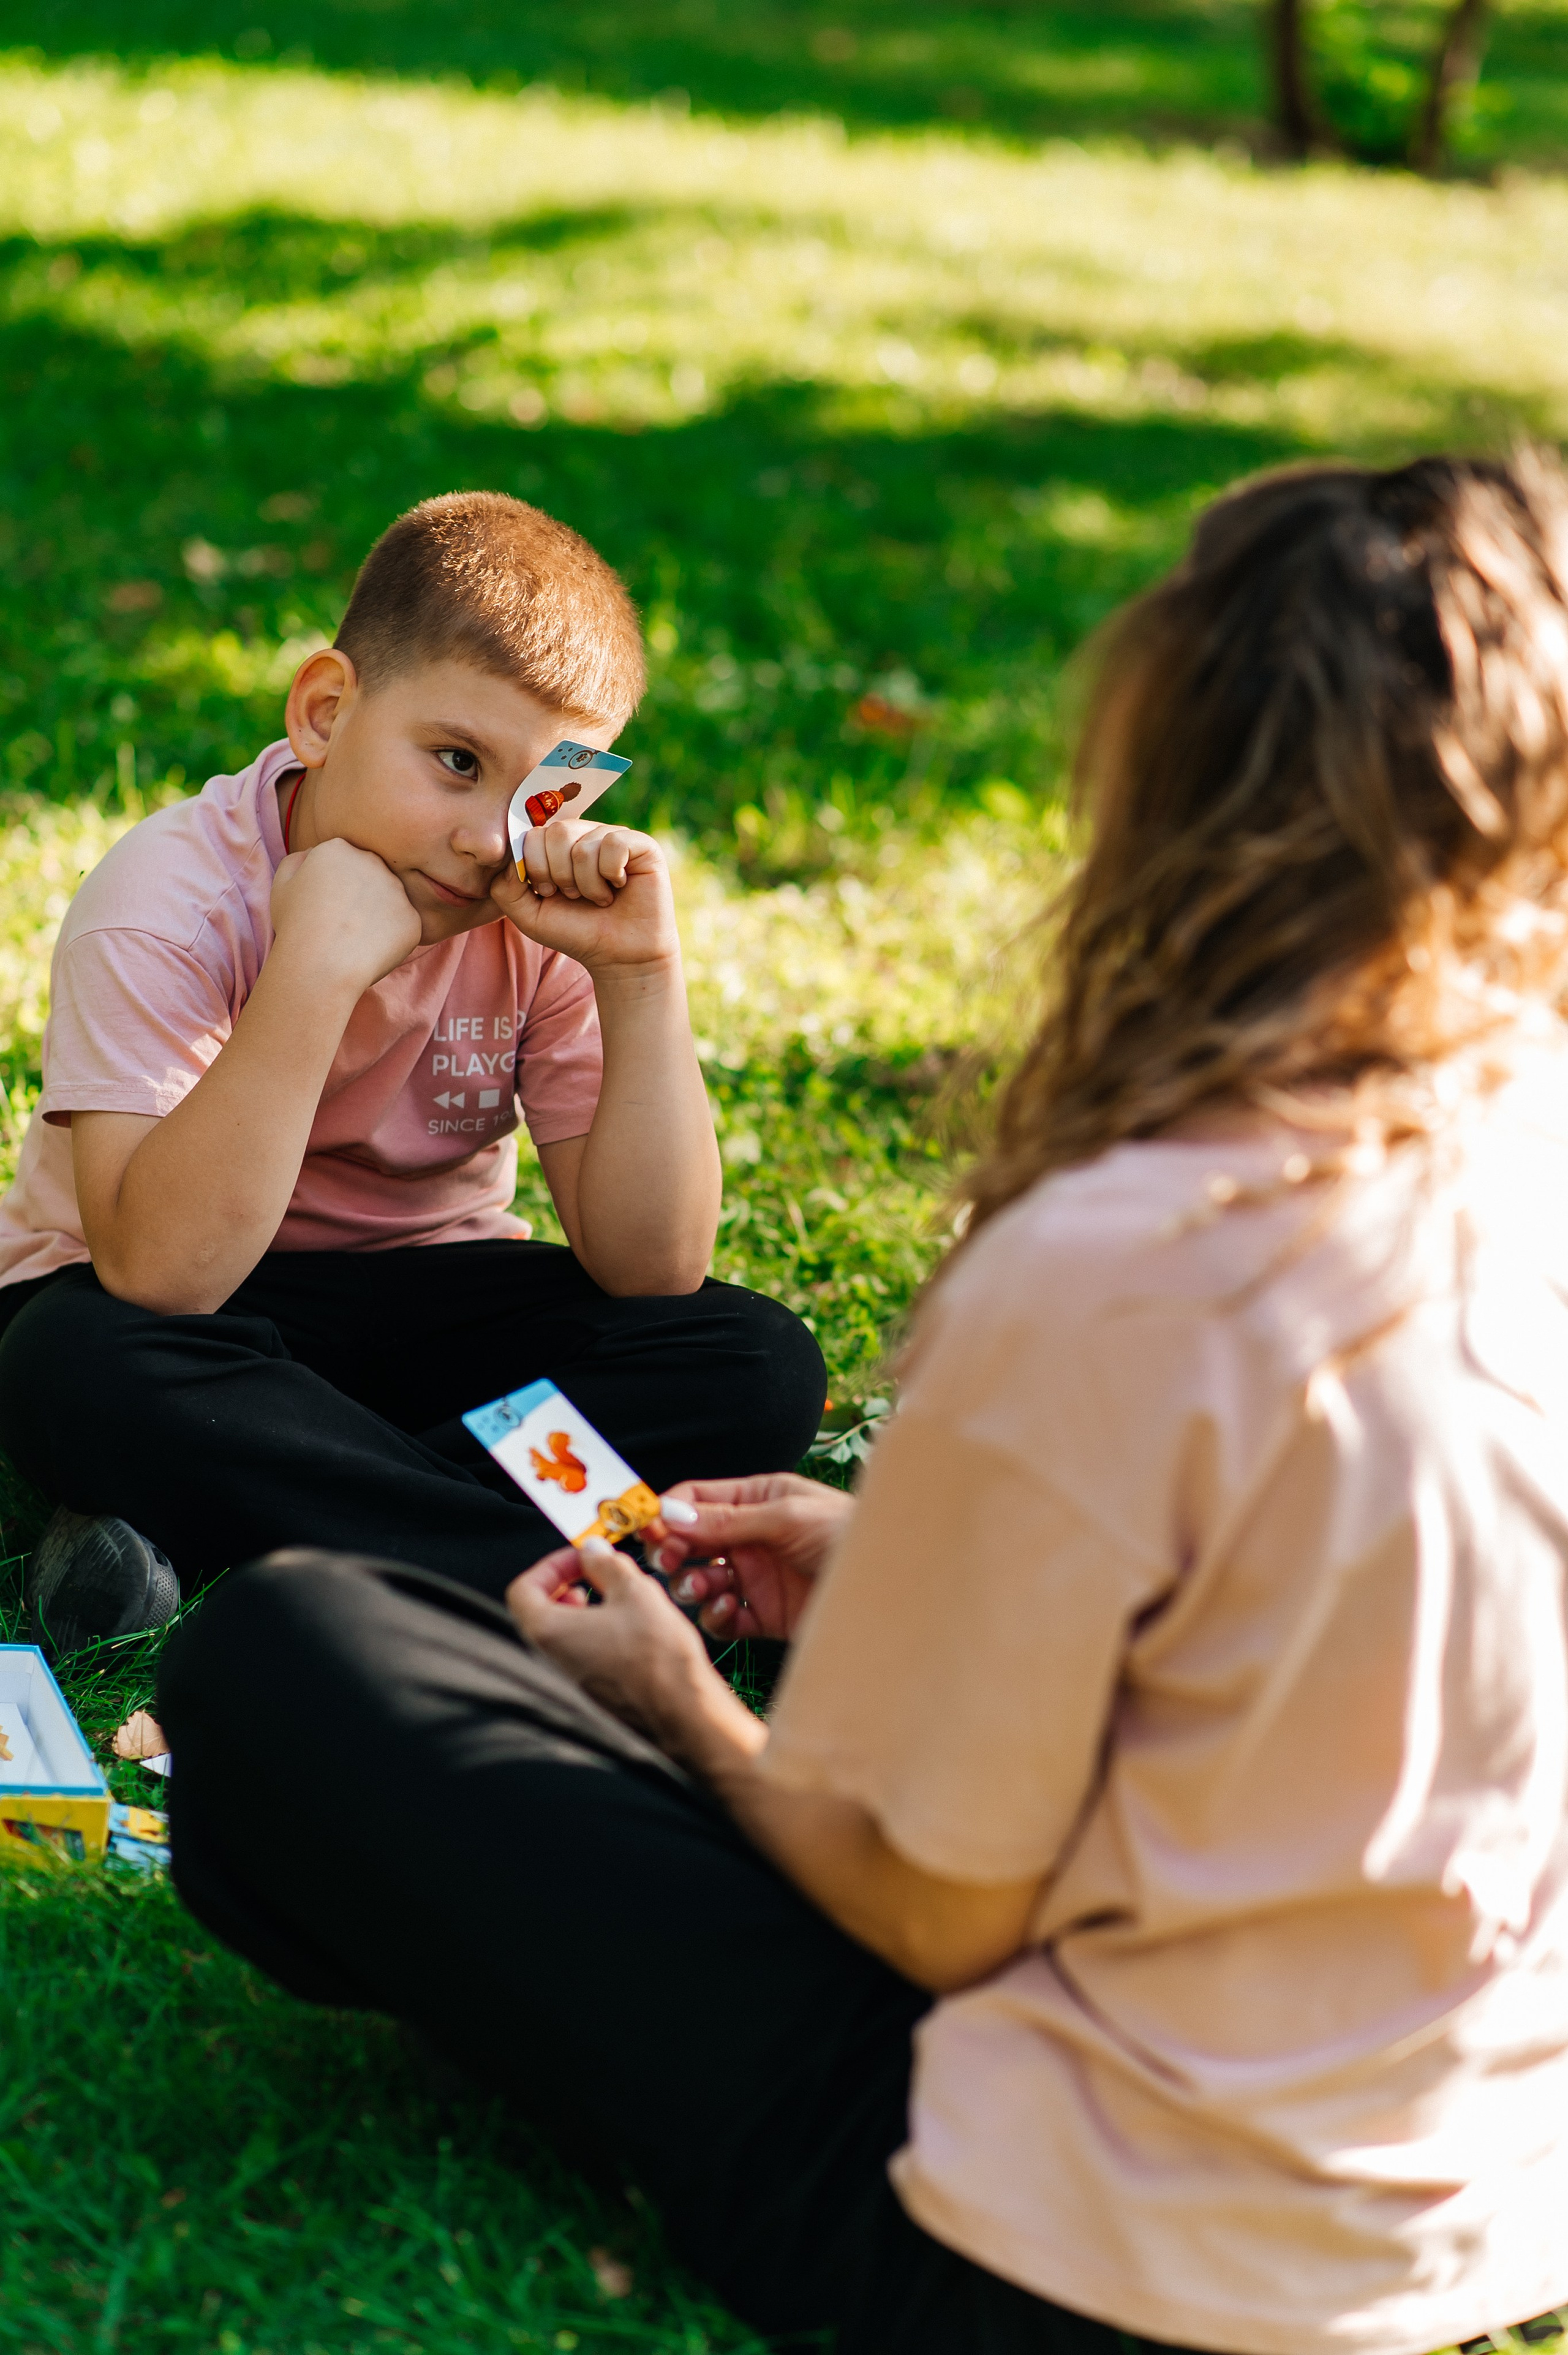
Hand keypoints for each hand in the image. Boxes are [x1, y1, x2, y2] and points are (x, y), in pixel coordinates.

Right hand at [270, 837, 421, 996]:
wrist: (320, 966)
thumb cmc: (296, 927)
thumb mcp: (282, 885)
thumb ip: (299, 860)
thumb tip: (315, 854)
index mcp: (338, 848)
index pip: (343, 859)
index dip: (335, 884)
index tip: (325, 905)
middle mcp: (372, 861)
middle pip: (370, 874)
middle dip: (360, 894)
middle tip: (342, 922)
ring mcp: (397, 889)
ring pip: (390, 899)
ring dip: (378, 915)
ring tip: (355, 938)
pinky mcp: (412, 918)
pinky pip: (404, 926)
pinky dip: (391, 939)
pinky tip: (370, 950)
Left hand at [492, 821, 680, 976]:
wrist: (619, 957)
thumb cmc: (577, 933)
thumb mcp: (530, 915)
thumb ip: (506, 887)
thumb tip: (511, 855)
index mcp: (557, 845)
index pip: (533, 834)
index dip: (536, 867)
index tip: (550, 892)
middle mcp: (585, 835)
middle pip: (556, 833)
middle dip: (560, 875)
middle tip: (576, 896)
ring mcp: (613, 837)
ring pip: (584, 846)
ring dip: (587, 884)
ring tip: (600, 898)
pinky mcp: (642, 845)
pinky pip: (614, 844)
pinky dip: (611, 874)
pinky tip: (619, 887)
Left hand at [507, 1539, 759, 1767]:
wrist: (684, 1714)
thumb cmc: (659, 1660)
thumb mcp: (634, 1590)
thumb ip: (606, 1564)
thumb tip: (592, 1550)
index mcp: (548, 1632)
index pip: (523, 1589)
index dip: (551, 1565)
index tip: (580, 1557)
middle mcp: (549, 1661)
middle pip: (538, 1612)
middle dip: (566, 1586)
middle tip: (593, 1575)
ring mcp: (568, 1682)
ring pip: (561, 1636)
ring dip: (583, 1611)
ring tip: (616, 1600)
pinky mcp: (590, 1696)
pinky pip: (580, 1657)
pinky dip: (595, 1636)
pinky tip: (629, 1630)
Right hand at [647, 1474, 853, 1640]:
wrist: (893, 1586)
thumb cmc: (851, 1534)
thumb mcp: (789, 1517)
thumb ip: (728, 1519)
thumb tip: (671, 1513)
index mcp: (759, 1500)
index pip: (698, 1501)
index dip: (669, 1513)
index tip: (649, 1530)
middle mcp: (753, 1538)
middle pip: (692, 1542)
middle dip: (673, 1551)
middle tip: (667, 1562)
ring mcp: (757, 1577)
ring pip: (702, 1581)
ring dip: (691, 1585)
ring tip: (701, 1588)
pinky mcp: (764, 1615)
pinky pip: (724, 1618)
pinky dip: (715, 1617)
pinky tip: (725, 1610)